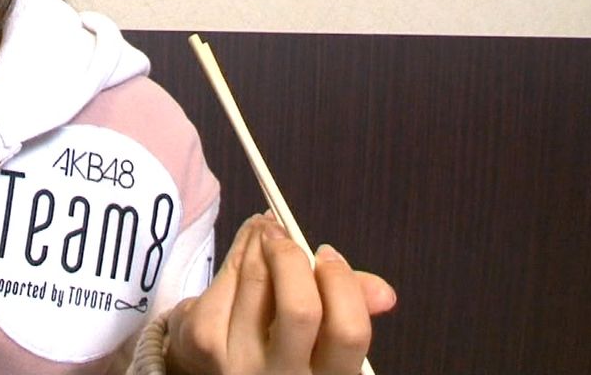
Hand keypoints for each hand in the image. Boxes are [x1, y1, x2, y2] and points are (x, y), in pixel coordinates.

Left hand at [165, 213, 395, 374]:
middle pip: (300, 309)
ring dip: (260, 242)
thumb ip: (350, 307)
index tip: (327, 254)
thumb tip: (385, 293)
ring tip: (265, 229)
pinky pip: (226, 280)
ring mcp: (240, 362)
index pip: (347, 331)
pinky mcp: (206, 341)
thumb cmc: (277, 343)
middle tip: (285, 233)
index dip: (340, 283)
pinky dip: (238, 250)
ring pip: (256, 283)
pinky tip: (246, 244)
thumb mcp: (319, 336)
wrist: (209, 364)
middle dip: (293, 259)